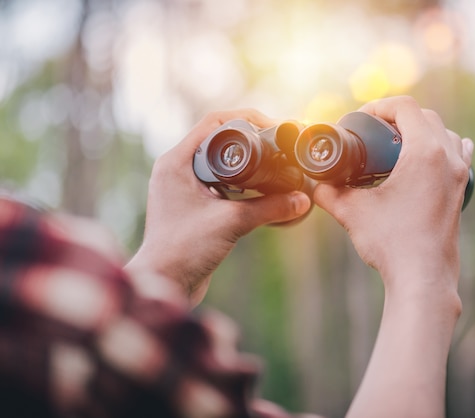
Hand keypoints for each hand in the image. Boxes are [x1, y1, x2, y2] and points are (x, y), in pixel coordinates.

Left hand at [126, 109, 310, 305]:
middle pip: (218, 139)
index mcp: (176, 162)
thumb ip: (270, 208)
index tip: (274, 126)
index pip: (214, 122)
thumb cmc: (184, 250)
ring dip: (246, 162)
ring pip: (219, 163)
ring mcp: (183, 188)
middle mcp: (176, 169)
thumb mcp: (232, 223)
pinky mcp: (192, 206)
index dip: (247, 118)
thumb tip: (303, 199)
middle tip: (278, 144)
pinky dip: (240, 183)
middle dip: (250, 139)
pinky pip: (219, 184)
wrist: (164, 284)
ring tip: (274, 164)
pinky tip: (260, 189)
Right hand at [315, 96, 473, 417]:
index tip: (360, 118)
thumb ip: (328, 193)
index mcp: (424, 152)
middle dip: (396, 117)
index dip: (379, 106)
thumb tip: (315, 184)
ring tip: (395, 143)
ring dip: (419, 130)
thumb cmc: (390, 243)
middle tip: (372, 130)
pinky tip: (435, 153)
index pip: (405, 107)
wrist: (422, 277)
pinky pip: (458, 154)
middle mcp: (448, 157)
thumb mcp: (352, 212)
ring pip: (443, 133)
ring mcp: (459, 174)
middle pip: (425, 116)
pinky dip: (443, 146)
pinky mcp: (461, 190)